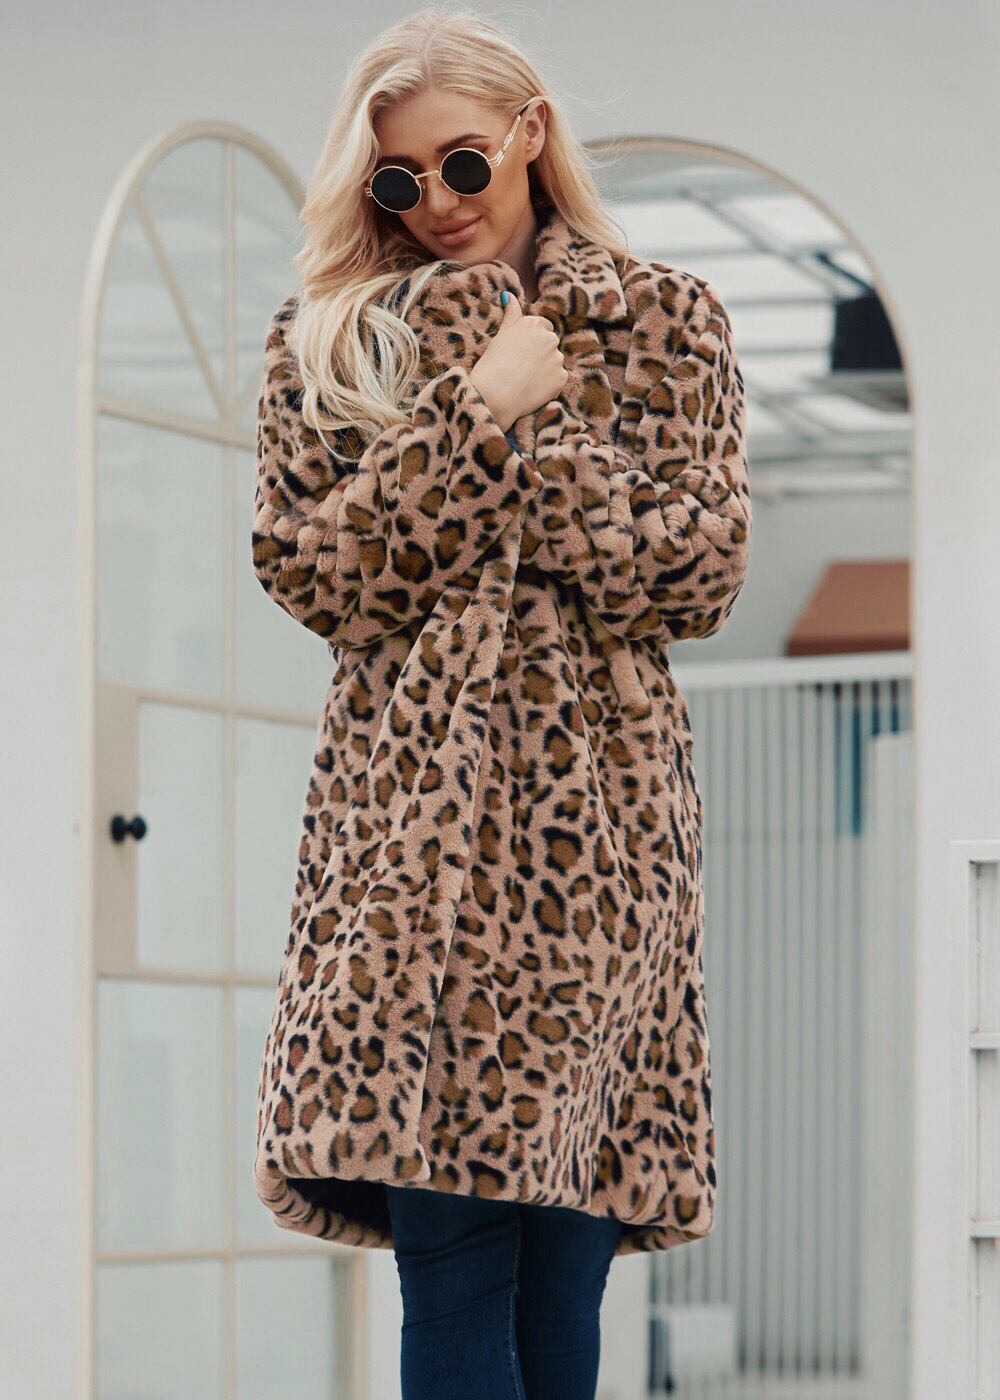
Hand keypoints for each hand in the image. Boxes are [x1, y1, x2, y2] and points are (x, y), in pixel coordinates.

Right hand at [468, 294, 568, 431]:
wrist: (494, 394)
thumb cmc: (493, 364)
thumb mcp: (500, 335)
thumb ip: (511, 315)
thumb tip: (509, 295)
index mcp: (533, 324)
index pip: (542, 327)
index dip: (532, 341)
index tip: (521, 353)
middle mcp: (549, 337)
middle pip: (550, 344)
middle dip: (540, 354)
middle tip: (521, 368)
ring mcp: (557, 358)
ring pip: (554, 363)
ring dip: (545, 370)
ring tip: (525, 380)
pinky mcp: (561, 377)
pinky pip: (557, 380)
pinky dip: (549, 385)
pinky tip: (532, 390)